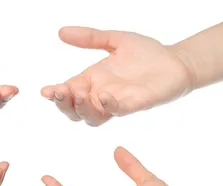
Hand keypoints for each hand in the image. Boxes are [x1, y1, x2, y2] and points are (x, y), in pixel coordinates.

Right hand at [41, 27, 193, 125]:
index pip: (68, 94)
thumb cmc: (146, 53)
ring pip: (92, 117)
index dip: (56, 94)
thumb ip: (89, 38)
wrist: (176, 60)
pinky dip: (109, 106)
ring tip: (78, 93)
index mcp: (92, 82)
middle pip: (75, 111)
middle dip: (64, 104)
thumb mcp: (113, 40)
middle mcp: (100, 96)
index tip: (46, 90)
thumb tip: (61, 32)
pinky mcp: (134, 105)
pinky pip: (118, 111)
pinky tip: (103, 96)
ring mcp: (116, 103)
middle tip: (60, 92)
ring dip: (82, 108)